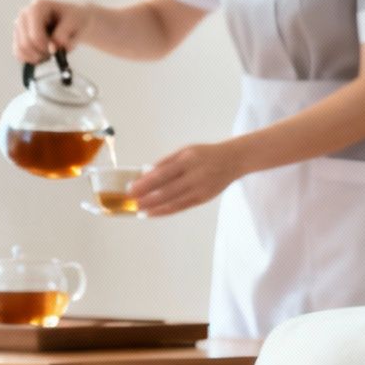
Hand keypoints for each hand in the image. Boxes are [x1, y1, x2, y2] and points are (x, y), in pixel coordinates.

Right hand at [13, 0, 95, 62]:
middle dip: (42, 53)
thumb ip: (63, 35)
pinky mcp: (18, 35)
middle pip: (25, 44)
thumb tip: (52, 48)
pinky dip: (31, 59)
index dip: (46, 47)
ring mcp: (19, 25)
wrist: (74, 20)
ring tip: (50, 53)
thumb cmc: (75, 20)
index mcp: (38, 6)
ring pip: (20, 50)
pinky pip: (18, 53)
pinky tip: (43, 56)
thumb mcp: (75, 25)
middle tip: (55, 52)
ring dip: (36, 57)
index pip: (35, 36)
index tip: (58, 48)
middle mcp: (25, 13)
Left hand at [132, 142, 246, 216]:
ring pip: (173, 202)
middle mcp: (194, 176)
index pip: (163, 174)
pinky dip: (165, 211)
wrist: (233, 161)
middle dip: (147, 197)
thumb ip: (166, 162)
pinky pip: (181, 207)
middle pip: (167, 190)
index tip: (131, 188)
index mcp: (188, 160)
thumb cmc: (205, 154)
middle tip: (131, 202)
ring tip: (139, 210)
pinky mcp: (203, 198)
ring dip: (154, 207)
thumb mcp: (186, 150)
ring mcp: (200, 189)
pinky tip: (153, 213)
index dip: (146, 183)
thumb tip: (146, 174)